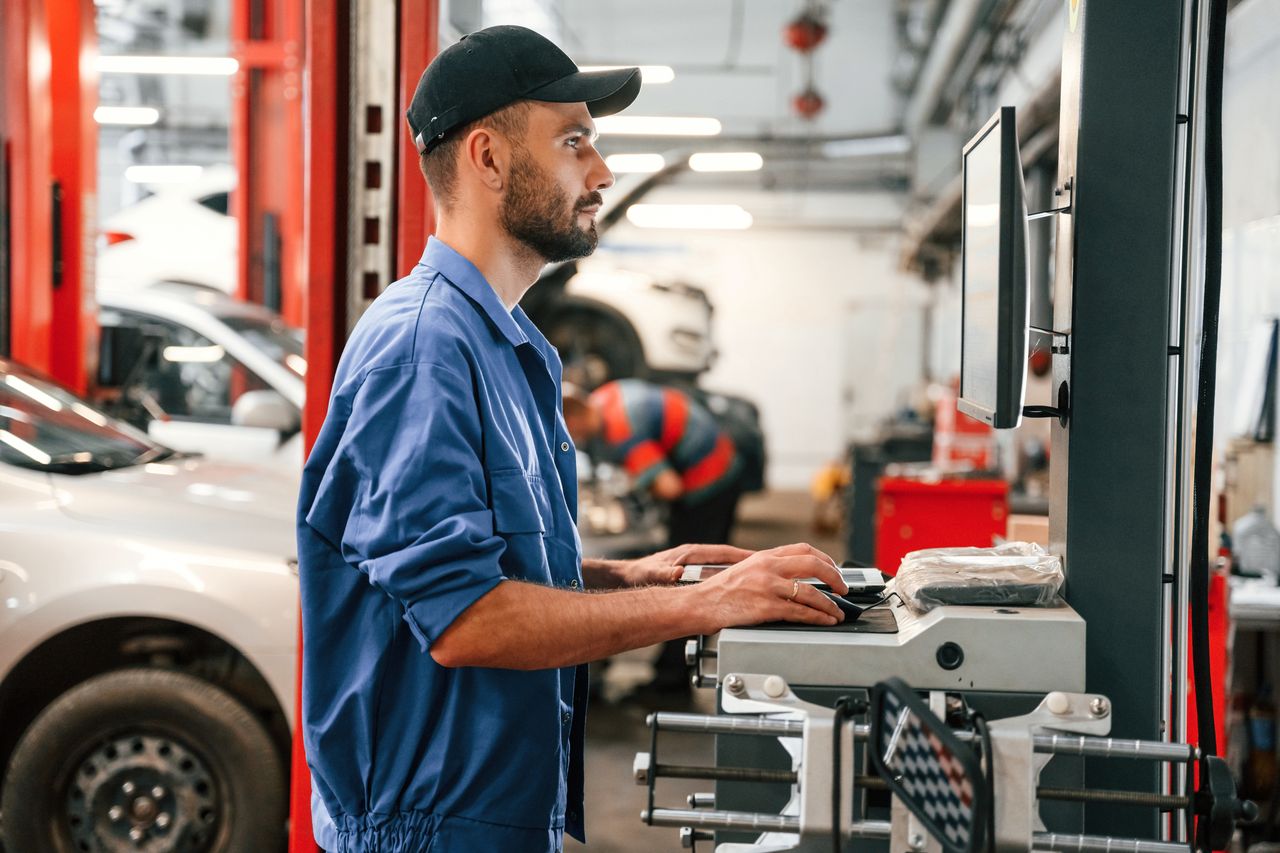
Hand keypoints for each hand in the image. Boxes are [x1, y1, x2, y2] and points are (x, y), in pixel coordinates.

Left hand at [619, 543, 756, 586]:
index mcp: (690, 554)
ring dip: (743, 572)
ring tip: (763, 579)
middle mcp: (695, 556)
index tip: (763, 559)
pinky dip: (730, 579)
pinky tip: (741, 588)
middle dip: (751, 563)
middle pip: (730, 559)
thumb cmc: (640, 574)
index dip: (744, 555)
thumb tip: (677, 574)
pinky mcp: (693, 572)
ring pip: (725, 567)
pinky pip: (718, 574)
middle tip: (773, 568)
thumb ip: (664, 574)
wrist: (629, 577)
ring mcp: (695, 563)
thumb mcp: (653, 574)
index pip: (723, 553)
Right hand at [690, 543, 847, 633]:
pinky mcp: (766, 607)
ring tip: (837, 612)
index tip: (834, 571)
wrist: (700, 603)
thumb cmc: (720, 591)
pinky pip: (800, 612)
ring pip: (811, 592)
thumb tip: (793, 575)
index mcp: (764, 556)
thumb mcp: (746, 569)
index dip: (826, 560)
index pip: (804, 550)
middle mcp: (768, 567)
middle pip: (813, 564)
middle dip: (835, 577)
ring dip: (830, 604)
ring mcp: (767, 587)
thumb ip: (769, 568)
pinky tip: (824, 620)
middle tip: (843, 589)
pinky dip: (818, 617)